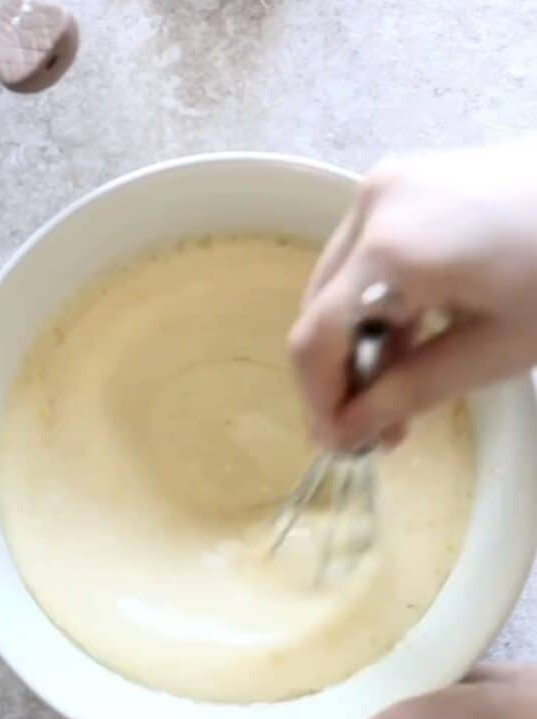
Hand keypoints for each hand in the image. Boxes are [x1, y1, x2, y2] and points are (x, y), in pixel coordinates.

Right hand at [290, 137, 536, 450]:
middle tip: (377, 430)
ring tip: (398, 394)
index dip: (319, 400)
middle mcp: (371, 207)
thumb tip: (346, 432)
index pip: (316, 340)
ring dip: (358, 345)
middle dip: (339, 377)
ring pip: (339, 286)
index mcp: (391, 250)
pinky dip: (378, 305)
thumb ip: (408, 393)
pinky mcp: (405, 182)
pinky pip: (366, 257)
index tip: (340, 445)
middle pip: (320, 311)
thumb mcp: (495, 350)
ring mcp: (386, 186)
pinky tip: (411, 340)